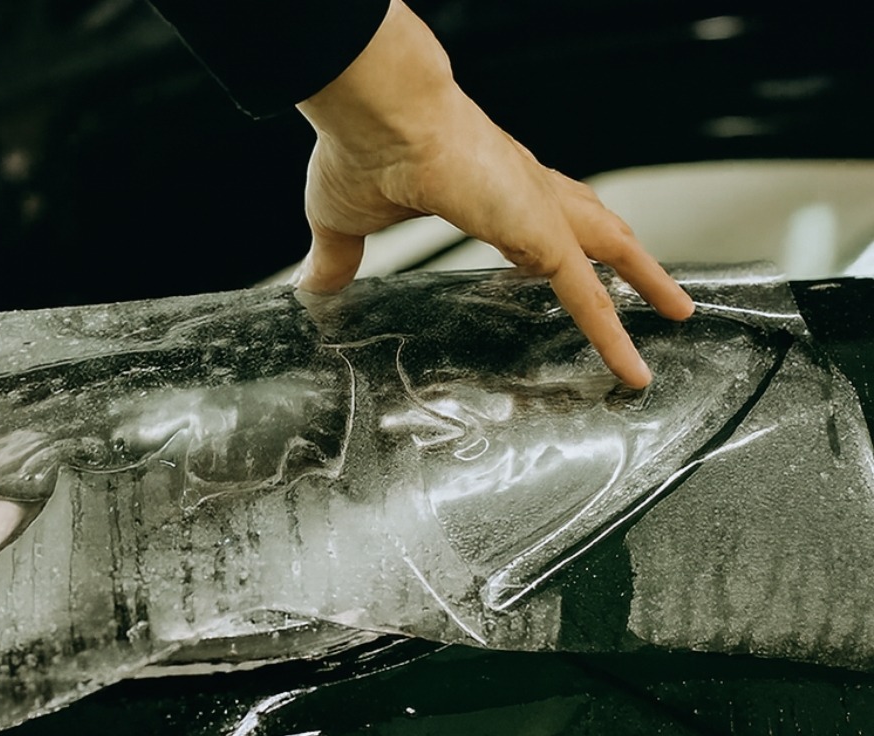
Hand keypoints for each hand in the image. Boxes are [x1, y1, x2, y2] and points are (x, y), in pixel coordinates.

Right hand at [294, 0, 693, 387]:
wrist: (381, 115)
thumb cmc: (362, 149)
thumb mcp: (344, 222)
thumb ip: (337, 259)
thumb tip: (313, 289)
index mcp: (482, 186)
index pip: (533, 216)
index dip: (551, 240)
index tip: (555, 262)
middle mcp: (523, 191)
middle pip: (590, 224)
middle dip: (623, 253)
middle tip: (651, 279)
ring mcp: (539, 210)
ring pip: (609, 251)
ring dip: (645, 279)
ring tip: (676, 310)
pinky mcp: (542, 235)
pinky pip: (591, 297)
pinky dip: (615, 333)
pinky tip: (633, 367)